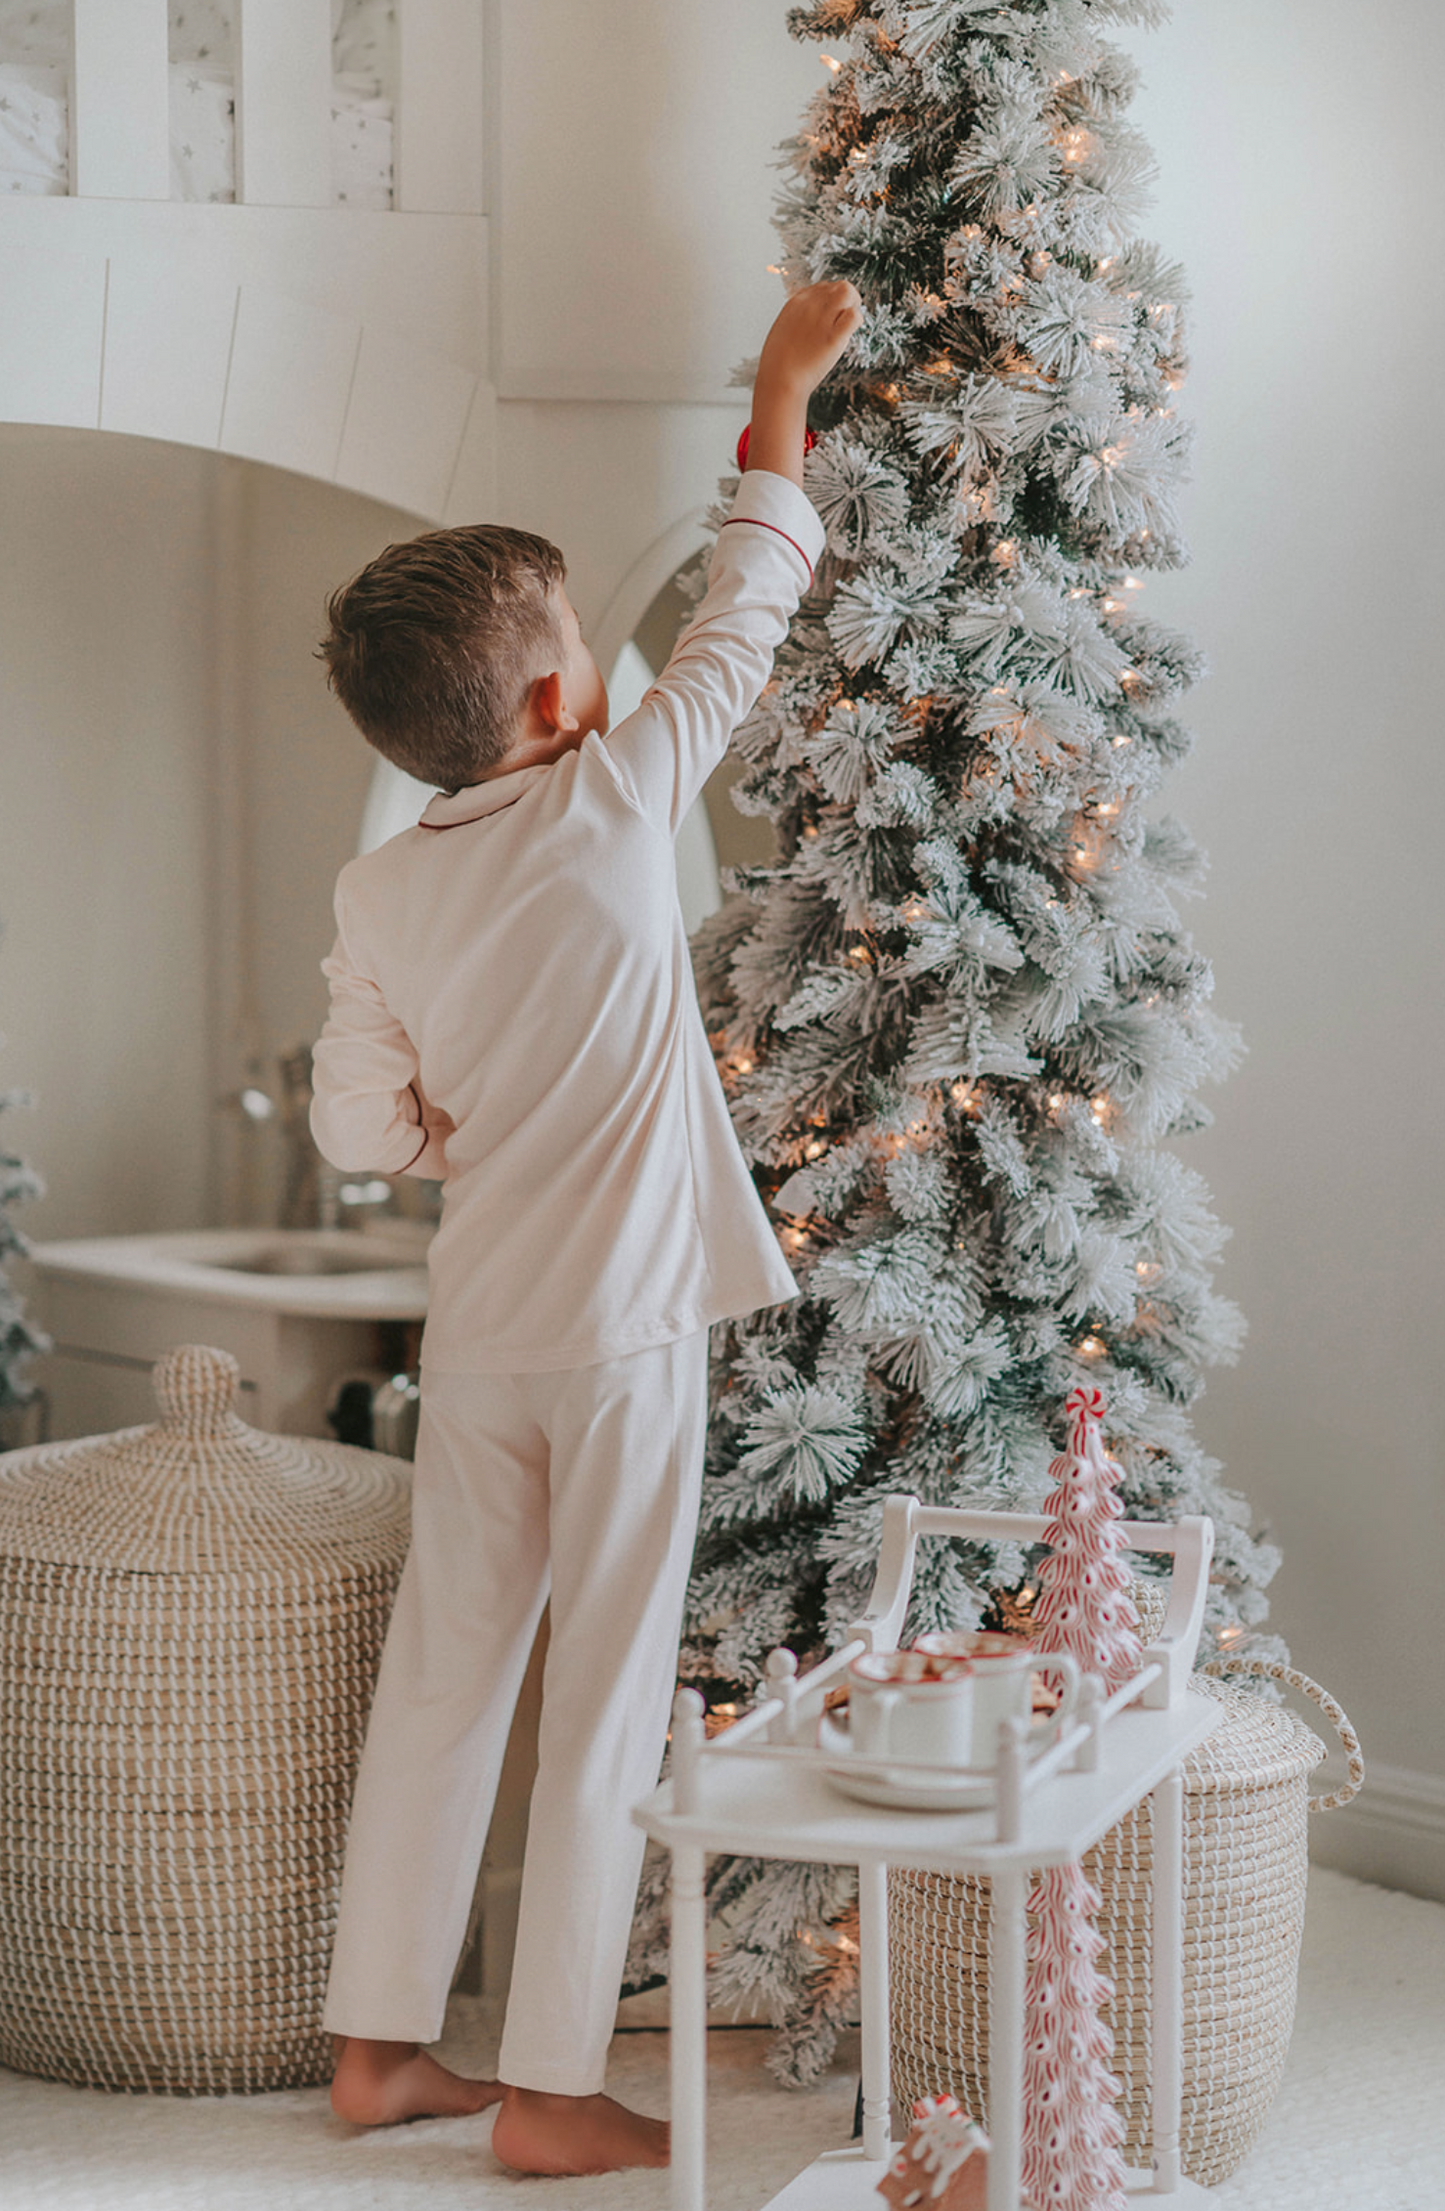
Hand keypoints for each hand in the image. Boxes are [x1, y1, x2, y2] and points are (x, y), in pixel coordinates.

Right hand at [756, 280, 863, 401]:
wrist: (778, 380)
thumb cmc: (779, 361)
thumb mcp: (784, 328)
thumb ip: (799, 318)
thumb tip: (812, 319)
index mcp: (797, 301)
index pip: (824, 287)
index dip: (833, 299)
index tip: (832, 314)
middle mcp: (811, 305)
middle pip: (840, 286)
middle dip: (848, 299)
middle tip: (844, 318)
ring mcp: (822, 319)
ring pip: (849, 293)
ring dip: (854, 305)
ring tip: (848, 323)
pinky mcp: (833, 336)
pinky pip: (854, 316)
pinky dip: (857, 321)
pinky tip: (849, 333)